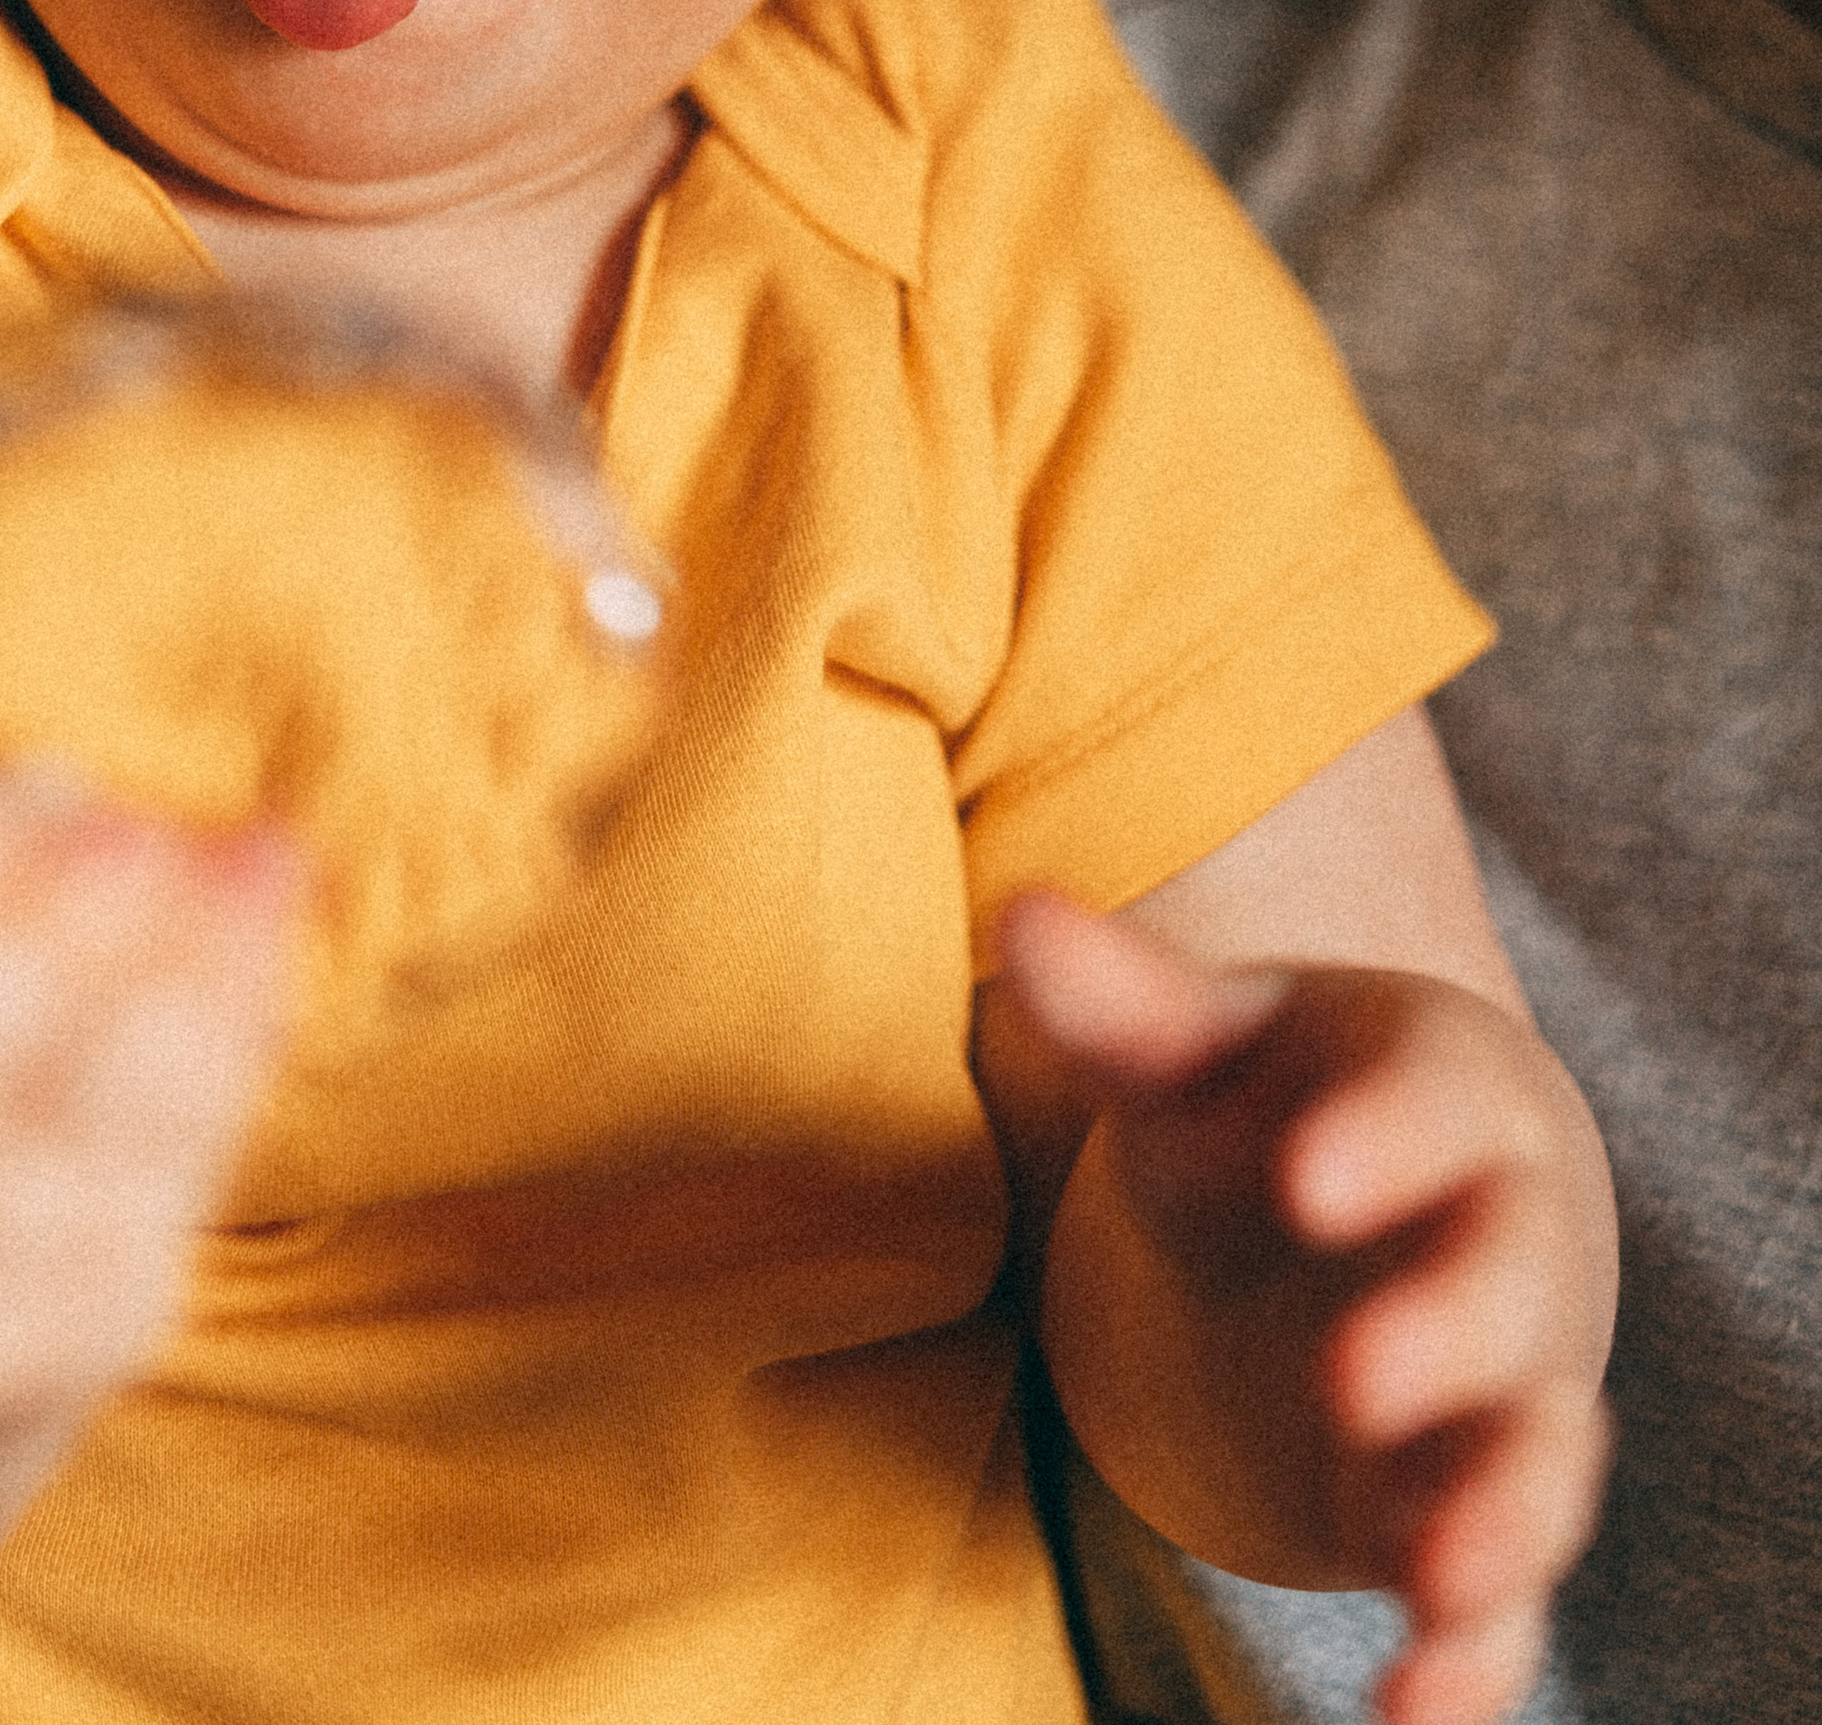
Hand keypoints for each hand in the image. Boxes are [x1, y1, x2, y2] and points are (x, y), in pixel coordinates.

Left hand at [996, 889, 1613, 1724]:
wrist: (1366, 1201)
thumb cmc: (1279, 1103)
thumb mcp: (1201, 1046)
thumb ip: (1125, 1000)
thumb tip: (1021, 915)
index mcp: (1444, 1089)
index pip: (1439, 1102)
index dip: (1386, 1137)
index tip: (1306, 1173)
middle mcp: (1501, 1242)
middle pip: (1509, 1286)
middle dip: (1447, 1331)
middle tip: (1353, 1374)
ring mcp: (1501, 1391)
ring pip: (1539, 1455)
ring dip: (1500, 1517)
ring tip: (1437, 1576)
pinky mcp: (1471, 1517)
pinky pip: (1506, 1600)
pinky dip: (1474, 1660)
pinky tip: (1409, 1711)